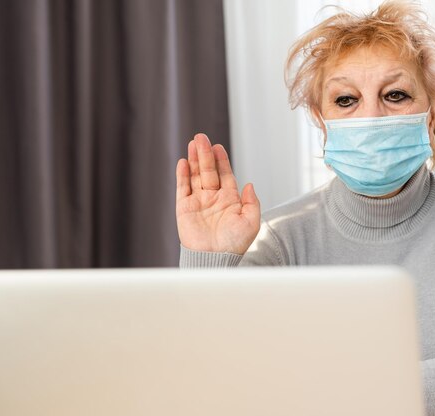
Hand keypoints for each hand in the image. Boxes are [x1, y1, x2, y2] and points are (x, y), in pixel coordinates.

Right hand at [175, 133, 260, 253]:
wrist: (215, 259)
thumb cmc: (234, 245)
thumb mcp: (251, 223)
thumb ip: (252, 202)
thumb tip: (249, 184)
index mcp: (230, 200)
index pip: (225, 175)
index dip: (221, 160)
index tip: (218, 147)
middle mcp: (213, 198)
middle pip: (209, 171)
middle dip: (206, 154)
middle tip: (202, 137)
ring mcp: (198, 202)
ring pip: (195, 176)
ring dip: (194, 159)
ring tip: (193, 143)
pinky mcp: (184, 209)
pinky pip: (183, 188)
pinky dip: (183, 175)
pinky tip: (183, 162)